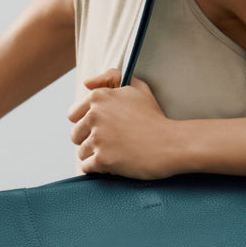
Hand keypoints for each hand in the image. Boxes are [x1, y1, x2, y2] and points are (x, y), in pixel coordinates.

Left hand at [67, 69, 181, 177]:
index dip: (88, 123)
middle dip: (90, 140)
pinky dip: (99, 169)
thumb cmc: (155, 117)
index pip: (73, 115)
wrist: (172, 144)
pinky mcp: (102, 160)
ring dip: (96, 156)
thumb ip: (111, 77)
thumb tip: (86, 83)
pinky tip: (115, 163)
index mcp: (99, 97)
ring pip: (81, 152)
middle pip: (76, 135)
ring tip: (117, 153)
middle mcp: (94, 115)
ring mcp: (98, 138)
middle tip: (112, 142)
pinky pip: (87, 168)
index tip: (104, 128)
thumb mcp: (137, 88)